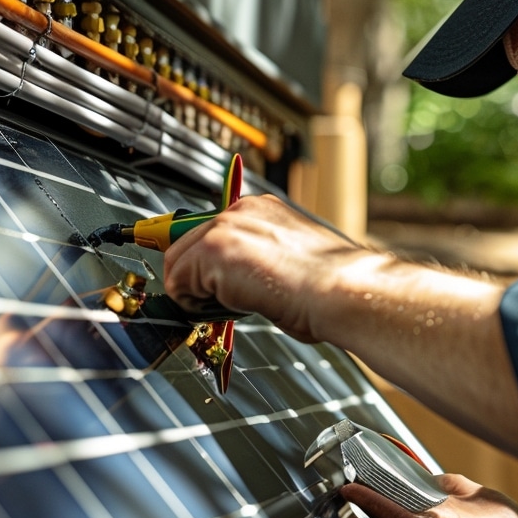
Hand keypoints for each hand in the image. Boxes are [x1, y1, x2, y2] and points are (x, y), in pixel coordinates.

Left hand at [162, 194, 366, 342]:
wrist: (341, 290)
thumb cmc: (327, 287)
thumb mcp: (287, 262)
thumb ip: (255, 261)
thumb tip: (234, 283)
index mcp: (259, 210)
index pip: (208, 231)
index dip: (204, 264)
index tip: (210, 285)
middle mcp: (238, 210)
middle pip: (183, 244)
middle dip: (194, 279)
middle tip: (221, 304)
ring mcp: (223, 228)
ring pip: (177, 265)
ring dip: (196, 293)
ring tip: (234, 306)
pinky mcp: (212, 251)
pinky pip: (179, 286)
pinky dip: (197, 305)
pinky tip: (232, 307)